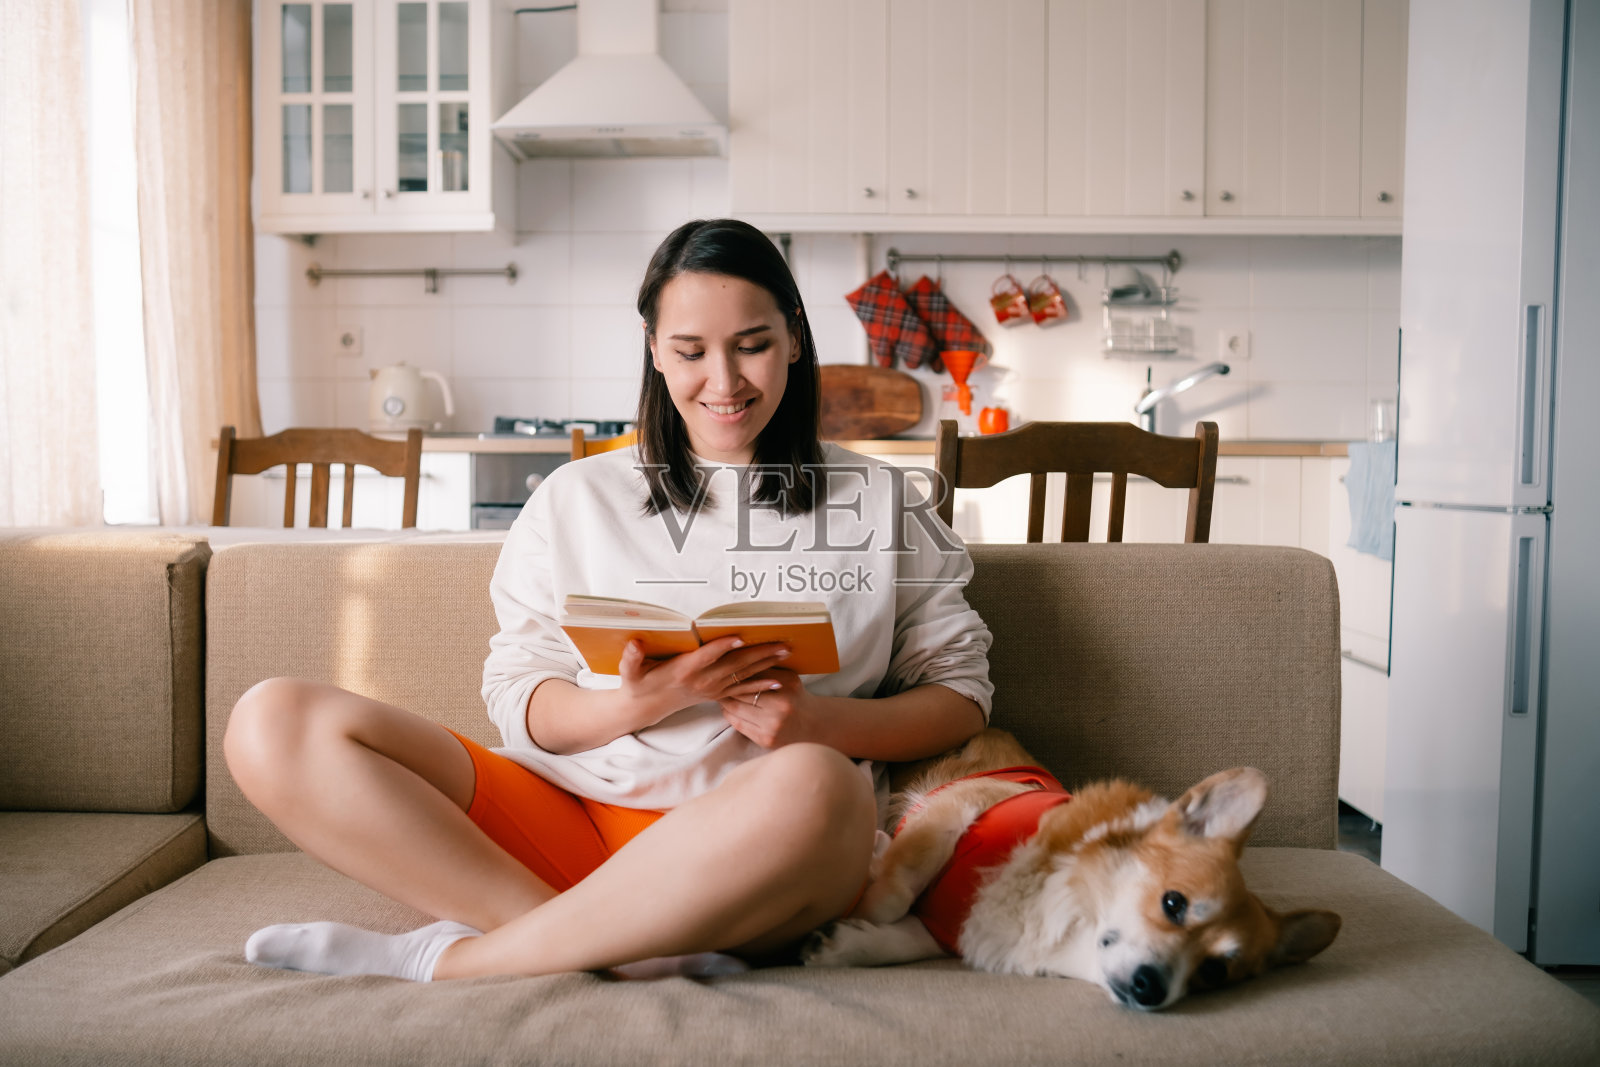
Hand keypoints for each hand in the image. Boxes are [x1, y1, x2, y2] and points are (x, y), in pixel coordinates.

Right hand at [617, 635, 790, 721]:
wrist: (646, 707)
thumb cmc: (639, 684)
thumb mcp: (629, 673)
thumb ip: (630, 659)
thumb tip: (633, 644)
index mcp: (683, 671)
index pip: (706, 657)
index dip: (721, 647)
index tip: (738, 637)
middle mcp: (702, 681)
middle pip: (734, 665)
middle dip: (759, 654)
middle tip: (781, 643)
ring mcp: (712, 689)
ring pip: (743, 676)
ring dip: (766, 664)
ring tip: (786, 653)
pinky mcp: (717, 694)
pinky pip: (743, 690)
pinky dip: (761, 684)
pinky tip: (780, 680)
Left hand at [717, 668, 816, 748]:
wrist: (812, 725)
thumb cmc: (795, 697)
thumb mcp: (788, 678)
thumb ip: (767, 669)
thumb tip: (738, 656)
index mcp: (787, 685)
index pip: (752, 675)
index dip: (735, 671)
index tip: (724, 666)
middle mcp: (781, 706)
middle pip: (741, 692)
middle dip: (726, 686)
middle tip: (715, 679)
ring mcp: (772, 726)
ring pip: (735, 709)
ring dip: (724, 700)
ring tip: (719, 692)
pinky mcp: (765, 740)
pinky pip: (738, 724)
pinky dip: (729, 714)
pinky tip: (727, 707)